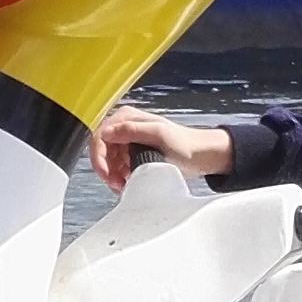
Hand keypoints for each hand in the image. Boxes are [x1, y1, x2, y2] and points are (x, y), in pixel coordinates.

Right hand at [90, 102, 233, 190]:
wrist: (202, 156)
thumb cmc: (186, 144)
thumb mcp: (159, 135)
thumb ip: (133, 131)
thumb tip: (108, 132)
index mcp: (128, 117)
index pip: (100, 135)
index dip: (99, 157)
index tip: (107, 175)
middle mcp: (125, 125)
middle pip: (101, 149)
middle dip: (106, 168)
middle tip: (116, 184)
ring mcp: (129, 139)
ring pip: (108, 159)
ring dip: (112, 174)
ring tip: (124, 184)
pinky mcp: (134, 152)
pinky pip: (117, 165)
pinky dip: (119, 175)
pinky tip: (128, 181)